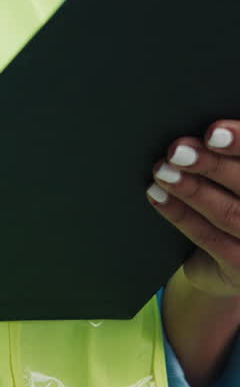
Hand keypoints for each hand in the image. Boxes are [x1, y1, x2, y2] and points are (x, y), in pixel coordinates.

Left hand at [148, 121, 239, 296]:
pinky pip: (210, 239)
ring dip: (191, 190)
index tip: (212, 133)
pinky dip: (181, 215)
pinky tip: (158, 195)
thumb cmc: (227, 195)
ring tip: (162, 171)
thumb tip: (191, 131)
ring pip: (229, 214)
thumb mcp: (229, 172)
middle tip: (177, 151)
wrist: (225, 256)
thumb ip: (222, 153)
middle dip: (212, 166)